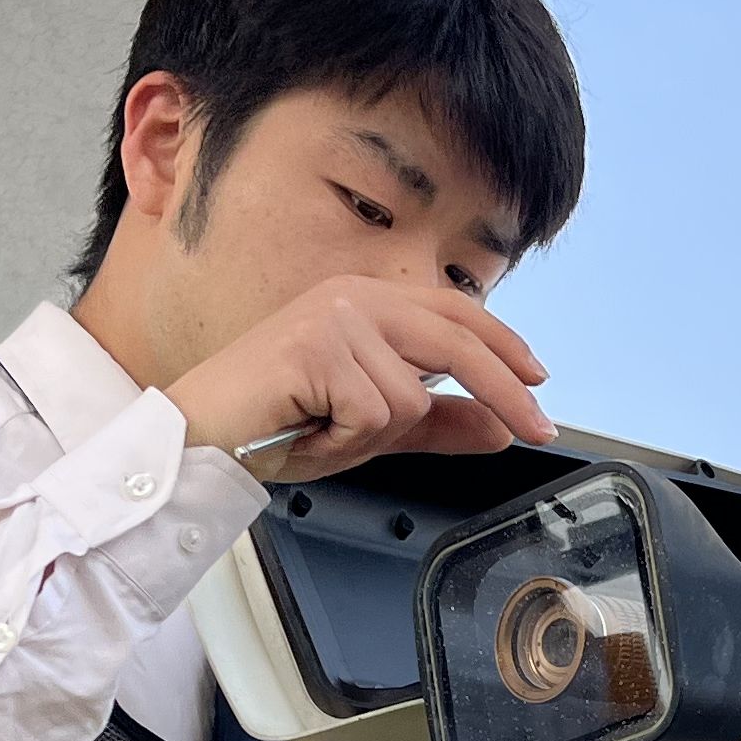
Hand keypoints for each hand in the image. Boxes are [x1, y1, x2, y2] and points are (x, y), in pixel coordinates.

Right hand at [165, 275, 554, 483]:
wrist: (199, 440)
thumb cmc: (271, 428)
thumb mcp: (370, 431)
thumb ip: (435, 425)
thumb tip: (498, 427)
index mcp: (364, 303)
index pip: (455, 313)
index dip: (504, 346)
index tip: (540, 382)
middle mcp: (352, 298)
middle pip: (455, 343)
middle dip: (504, 391)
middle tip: (539, 429)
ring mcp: (334, 318)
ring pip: (409, 398)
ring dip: (370, 437)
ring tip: (322, 432)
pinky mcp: (317, 347)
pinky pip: (374, 414)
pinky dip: (344, 441)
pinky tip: (306, 431)